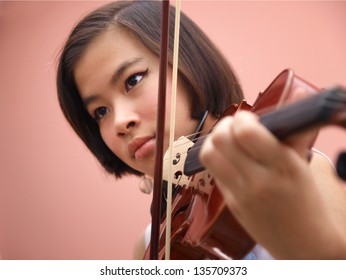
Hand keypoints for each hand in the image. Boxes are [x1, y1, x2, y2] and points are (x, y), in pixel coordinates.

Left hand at [200, 109, 343, 258]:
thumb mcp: (302, 164)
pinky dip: (217, 159)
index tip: (248, 118)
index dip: (241, 118)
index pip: (245, 132)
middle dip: (224, 125)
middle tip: (234, 127)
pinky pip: (213, 172)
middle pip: (220, 139)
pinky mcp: (229, 203)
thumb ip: (294, 132)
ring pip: (208, 154)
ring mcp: (240, 194)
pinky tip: (230, 160)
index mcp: (282, 166)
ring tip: (227, 141)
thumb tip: (295, 98)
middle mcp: (258, 180)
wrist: (303, 243)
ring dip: (214, 141)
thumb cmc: (306, 201)